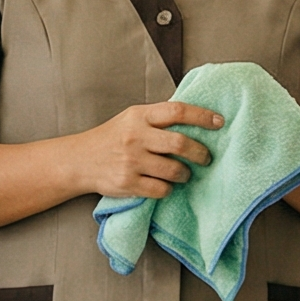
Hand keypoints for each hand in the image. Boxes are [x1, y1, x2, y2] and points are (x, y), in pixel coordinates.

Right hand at [72, 102, 222, 197]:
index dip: (202, 116)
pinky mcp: (128, 183)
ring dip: (185, 174)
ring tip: (184, 174)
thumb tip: (196, 120)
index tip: (219, 122)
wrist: (80, 160)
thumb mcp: (131, 119)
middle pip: (180, 144)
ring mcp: (131, 161)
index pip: (177, 111)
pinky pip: (161, 189)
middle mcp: (135, 136)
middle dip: (201, 153)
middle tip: (206, 158)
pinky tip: (166, 185)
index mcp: (139, 116)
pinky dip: (169, 189)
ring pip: (174, 170)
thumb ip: (157, 119)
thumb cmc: (112, 138)